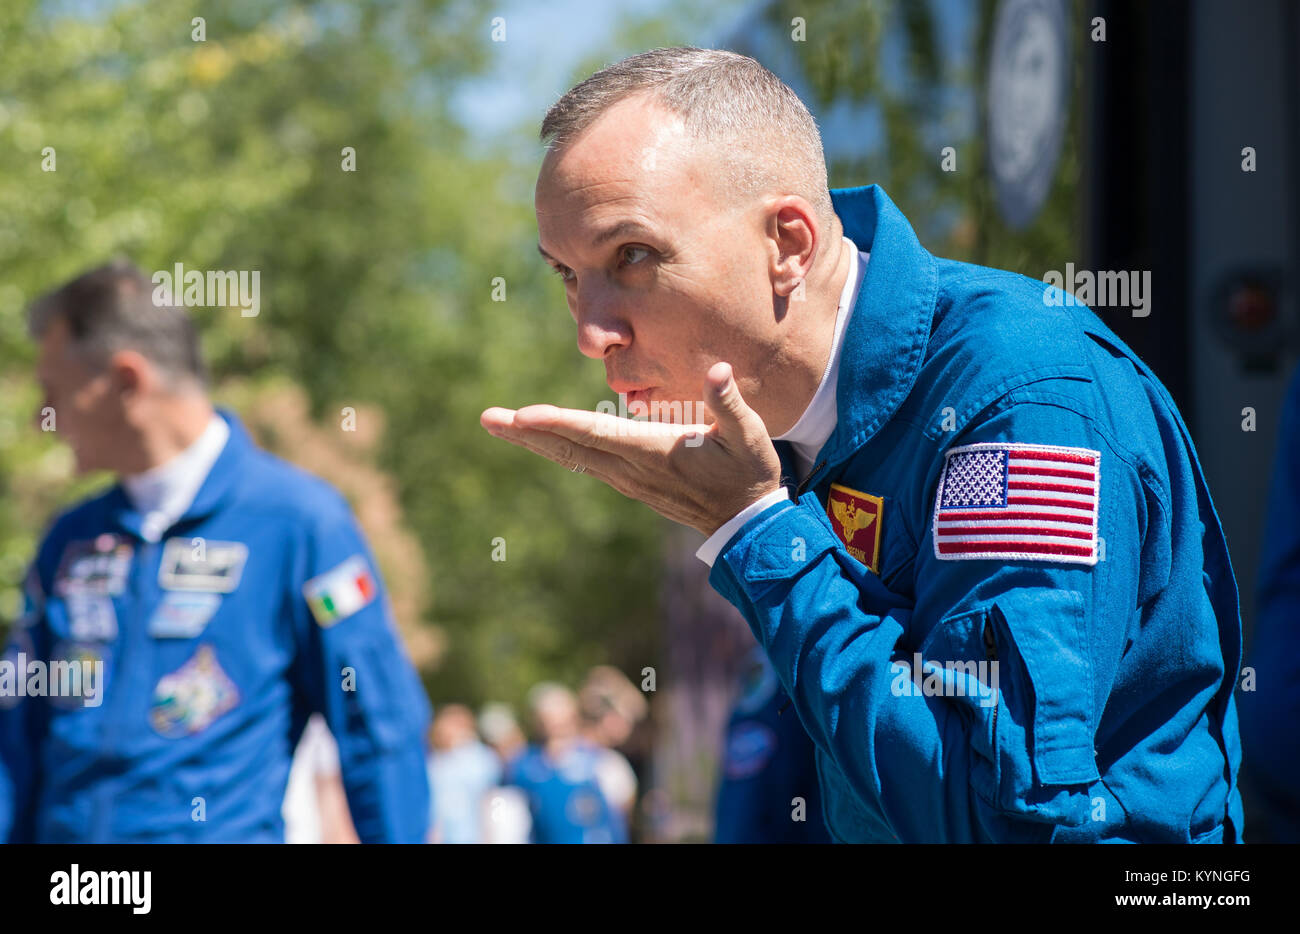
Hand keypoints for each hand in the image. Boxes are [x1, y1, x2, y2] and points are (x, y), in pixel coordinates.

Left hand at [480, 362, 782, 536]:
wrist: (748, 525)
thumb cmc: (750, 474)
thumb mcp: (749, 436)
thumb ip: (728, 404)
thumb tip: (719, 370)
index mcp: (653, 452)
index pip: (595, 434)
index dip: (558, 423)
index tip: (522, 416)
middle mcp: (631, 469)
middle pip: (569, 448)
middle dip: (526, 432)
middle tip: (487, 418)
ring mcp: (628, 480)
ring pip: (572, 457)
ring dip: (534, 441)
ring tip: (500, 424)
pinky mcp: (631, 483)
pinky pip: (584, 463)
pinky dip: (557, 448)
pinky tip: (540, 440)